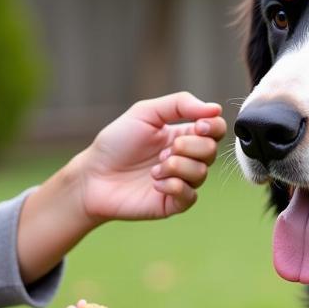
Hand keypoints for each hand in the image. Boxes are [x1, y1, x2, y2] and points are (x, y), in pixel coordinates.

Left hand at [76, 91, 226, 221]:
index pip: (215, 129)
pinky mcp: (173, 203)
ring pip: (201, 173)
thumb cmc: (116, 143)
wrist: (93, 176)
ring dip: (178, 167)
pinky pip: (190, 195)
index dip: (213, 127)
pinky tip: (155, 183)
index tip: (198, 125)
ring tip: (154, 168)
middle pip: (212, 151)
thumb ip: (179, 104)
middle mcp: (186, 158)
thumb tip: (215, 109)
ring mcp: (181, 181)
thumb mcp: (145, 113)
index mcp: (183, 134)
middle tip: (164, 151)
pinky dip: (174, 186)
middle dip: (191, 147)